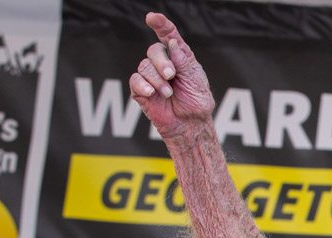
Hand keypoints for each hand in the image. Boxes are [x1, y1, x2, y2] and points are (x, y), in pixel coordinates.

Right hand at [129, 12, 215, 142]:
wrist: (191, 125)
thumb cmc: (196, 102)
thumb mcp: (195, 80)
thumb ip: (184, 61)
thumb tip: (172, 42)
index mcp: (178, 57)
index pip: (168, 35)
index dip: (161, 25)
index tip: (152, 17)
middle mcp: (163, 63)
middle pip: (154, 51)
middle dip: (162, 62)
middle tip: (172, 76)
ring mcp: (151, 76)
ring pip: (144, 66)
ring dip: (157, 80)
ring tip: (168, 93)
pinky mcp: (140, 89)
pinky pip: (135, 80)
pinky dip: (143, 85)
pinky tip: (152, 93)